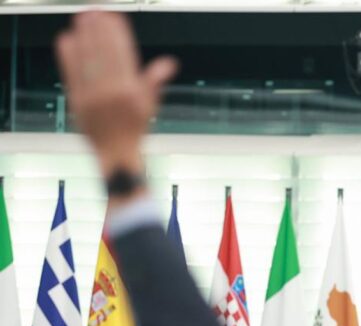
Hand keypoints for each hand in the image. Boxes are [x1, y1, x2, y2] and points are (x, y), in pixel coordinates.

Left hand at [55, 12, 177, 180]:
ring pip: (87, 59)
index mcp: (132, 92)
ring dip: (83, 36)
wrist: (116, 153)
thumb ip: (154, 81)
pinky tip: (67, 39)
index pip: (123, 55)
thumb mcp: (149, 105)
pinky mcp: (77, 100)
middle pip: (104, 53)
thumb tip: (169, 63)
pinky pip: (71, 72)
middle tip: (95, 10)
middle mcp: (112, 92)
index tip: (114, 17)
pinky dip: (68, 54)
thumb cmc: (134, 129)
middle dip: (99, 29)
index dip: (117, 34)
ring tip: (81, 18)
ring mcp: (93, 96)